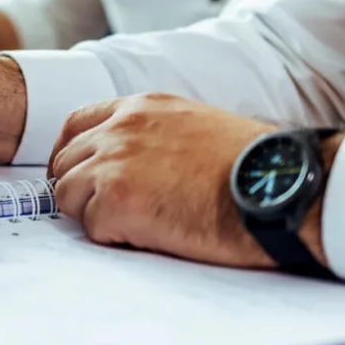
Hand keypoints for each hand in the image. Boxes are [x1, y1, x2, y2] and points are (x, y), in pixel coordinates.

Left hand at [48, 93, 315, 268]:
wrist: (280, 186)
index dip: (70, 155)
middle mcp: (120, 128)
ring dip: (95, 215)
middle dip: (80, 190)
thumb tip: (128, 161)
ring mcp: (114, 162)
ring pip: (68, 195)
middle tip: (111, 211)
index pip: (75, 125)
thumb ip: (153, 135)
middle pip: (64, 163)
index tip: (77, 176)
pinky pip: (92, 227)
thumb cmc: (253, 167)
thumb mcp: (195, 126)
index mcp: (140, 107)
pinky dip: (115, 237)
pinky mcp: (117, 199)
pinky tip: (153, 233)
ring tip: (140, 223)